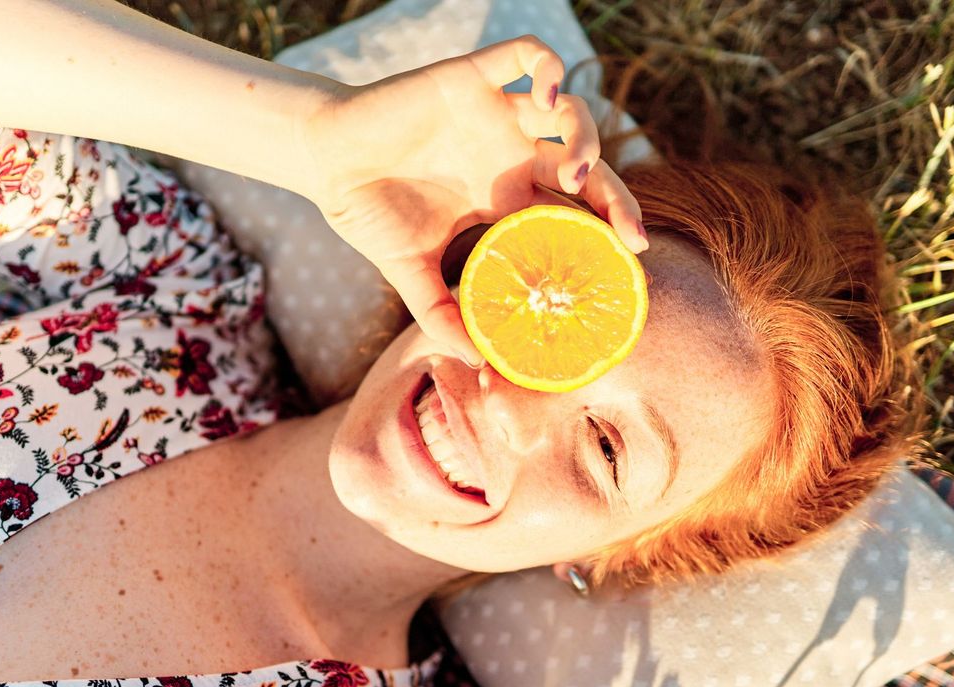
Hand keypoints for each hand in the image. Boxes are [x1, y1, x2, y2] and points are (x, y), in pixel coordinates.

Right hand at [298, 36, 647, 365]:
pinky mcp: (472, 77)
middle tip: (630, 234)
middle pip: (586, 166)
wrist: (324, 161)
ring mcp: (495, 114)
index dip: (608, 231)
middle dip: (617, 197)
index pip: (574, 211)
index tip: (629, 263)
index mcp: (504, 197)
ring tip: (576, 172)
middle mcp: (510, 154)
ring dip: (586, 138)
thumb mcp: (408, 273)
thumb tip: (478, 365)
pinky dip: (549, 68)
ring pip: (568, 111)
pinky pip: (527, 54)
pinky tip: (547, 97)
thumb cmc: (368, 214)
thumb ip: (441, 316)